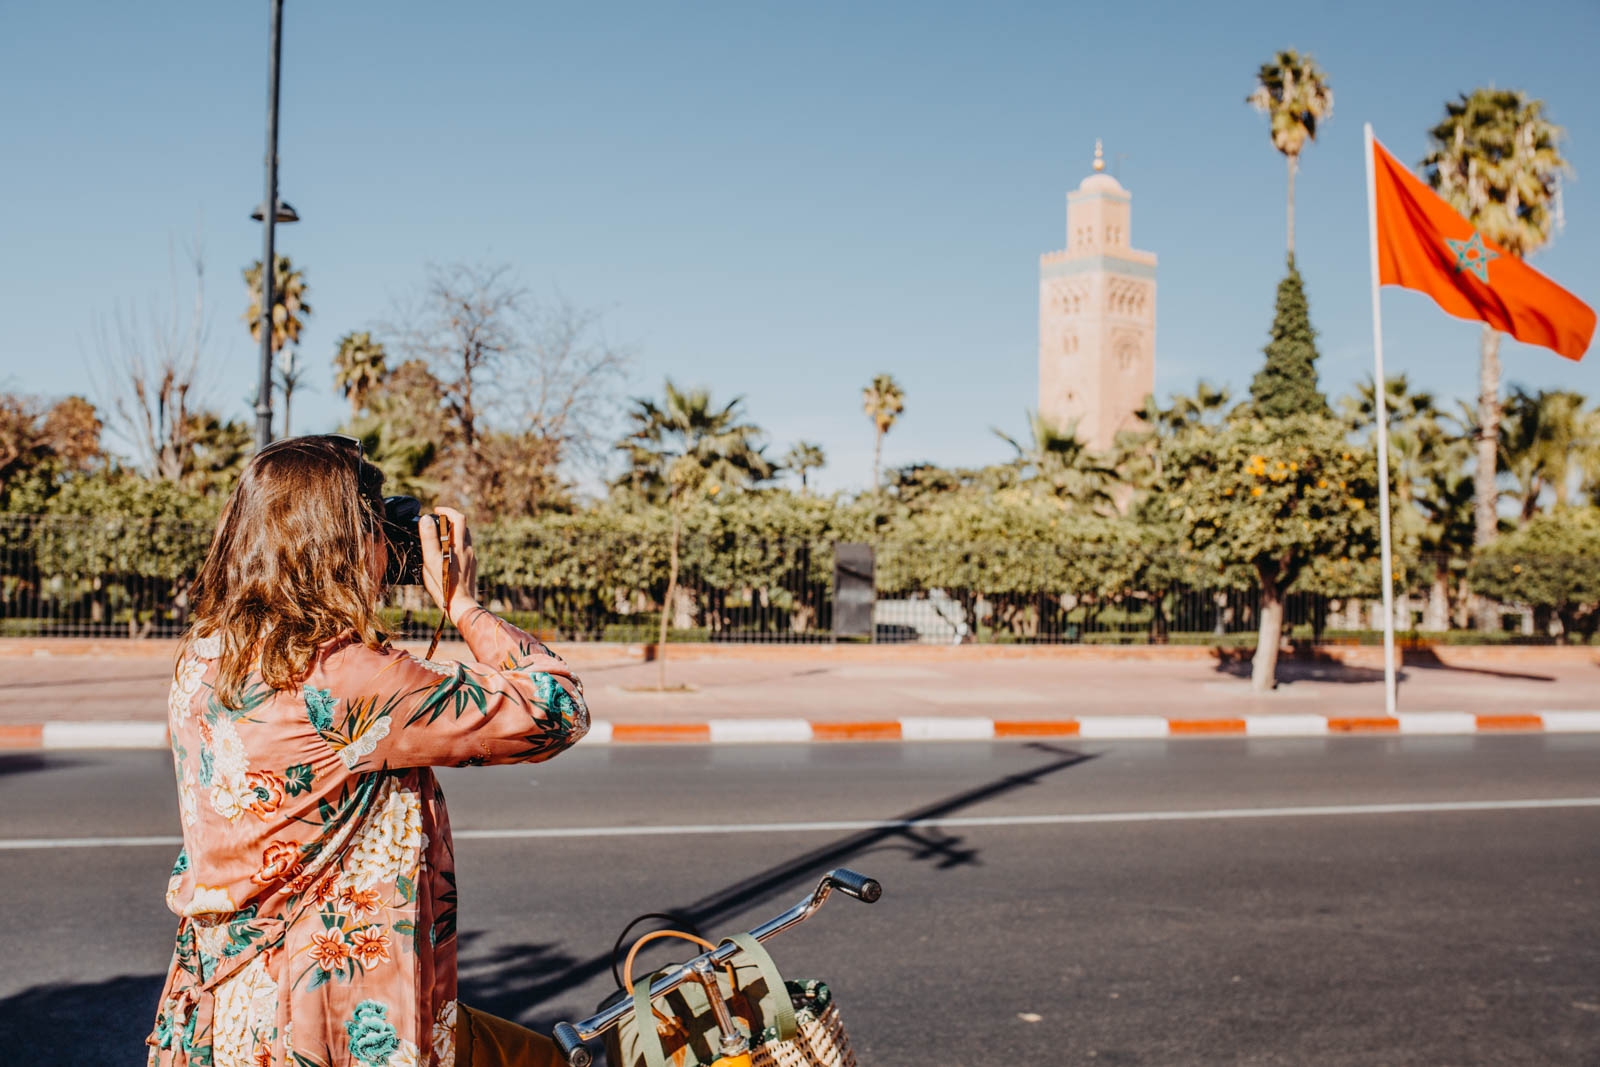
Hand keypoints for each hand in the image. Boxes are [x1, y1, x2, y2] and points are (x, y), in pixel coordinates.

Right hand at [420, 506, 478, 624]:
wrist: (461, 605)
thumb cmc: (444, 585)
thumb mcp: (431, 561)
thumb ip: (429, 539)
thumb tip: (426, 519)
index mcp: (459, 545)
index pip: (458, 518)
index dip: (447, 511)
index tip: (436, 511)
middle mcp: (468, 550)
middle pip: (463, 526)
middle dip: (451, 520)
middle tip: (438, 522)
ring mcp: (471, 559)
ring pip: (465, 538)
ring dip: (454, 533)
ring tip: (441, 536)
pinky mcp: (472, 567)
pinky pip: (466, 550)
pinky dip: (457, 545)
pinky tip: (447, 554)